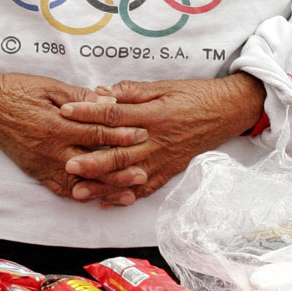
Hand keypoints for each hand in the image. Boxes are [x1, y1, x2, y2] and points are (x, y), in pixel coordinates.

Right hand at [0, 59, 149, 201]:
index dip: (122, 134)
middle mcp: (50, 150)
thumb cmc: (16, 90)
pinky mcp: (35, 171)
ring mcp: (42, 164)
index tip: (143, 134)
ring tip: (128, 192)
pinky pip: (61, 189)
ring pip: (79, 184)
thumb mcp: (50, 86)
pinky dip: (81, 195)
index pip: (96, 134)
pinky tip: (97, 196)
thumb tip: (110, 103)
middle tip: (143, 172)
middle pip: (92, 165)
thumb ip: (80, 97)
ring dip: (105, 189)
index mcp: (56, 125)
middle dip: (120, 169)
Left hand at [57, 74, 265, 207]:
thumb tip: (100, 93)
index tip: (65, 112)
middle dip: (93, 160)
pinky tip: (106, 203)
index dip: (89, 113)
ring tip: (79, 191)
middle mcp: (156, 140)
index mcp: (152, 115)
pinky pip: (146, 188)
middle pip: (120, 152)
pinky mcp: (169, 170)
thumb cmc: (192, 95)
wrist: (226, 111)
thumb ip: (131, 91)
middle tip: (68, 164)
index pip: (115, 114)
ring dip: (104, 185)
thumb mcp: (162, 87)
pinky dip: (126, 197)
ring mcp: (163, 159)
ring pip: (129, 176)